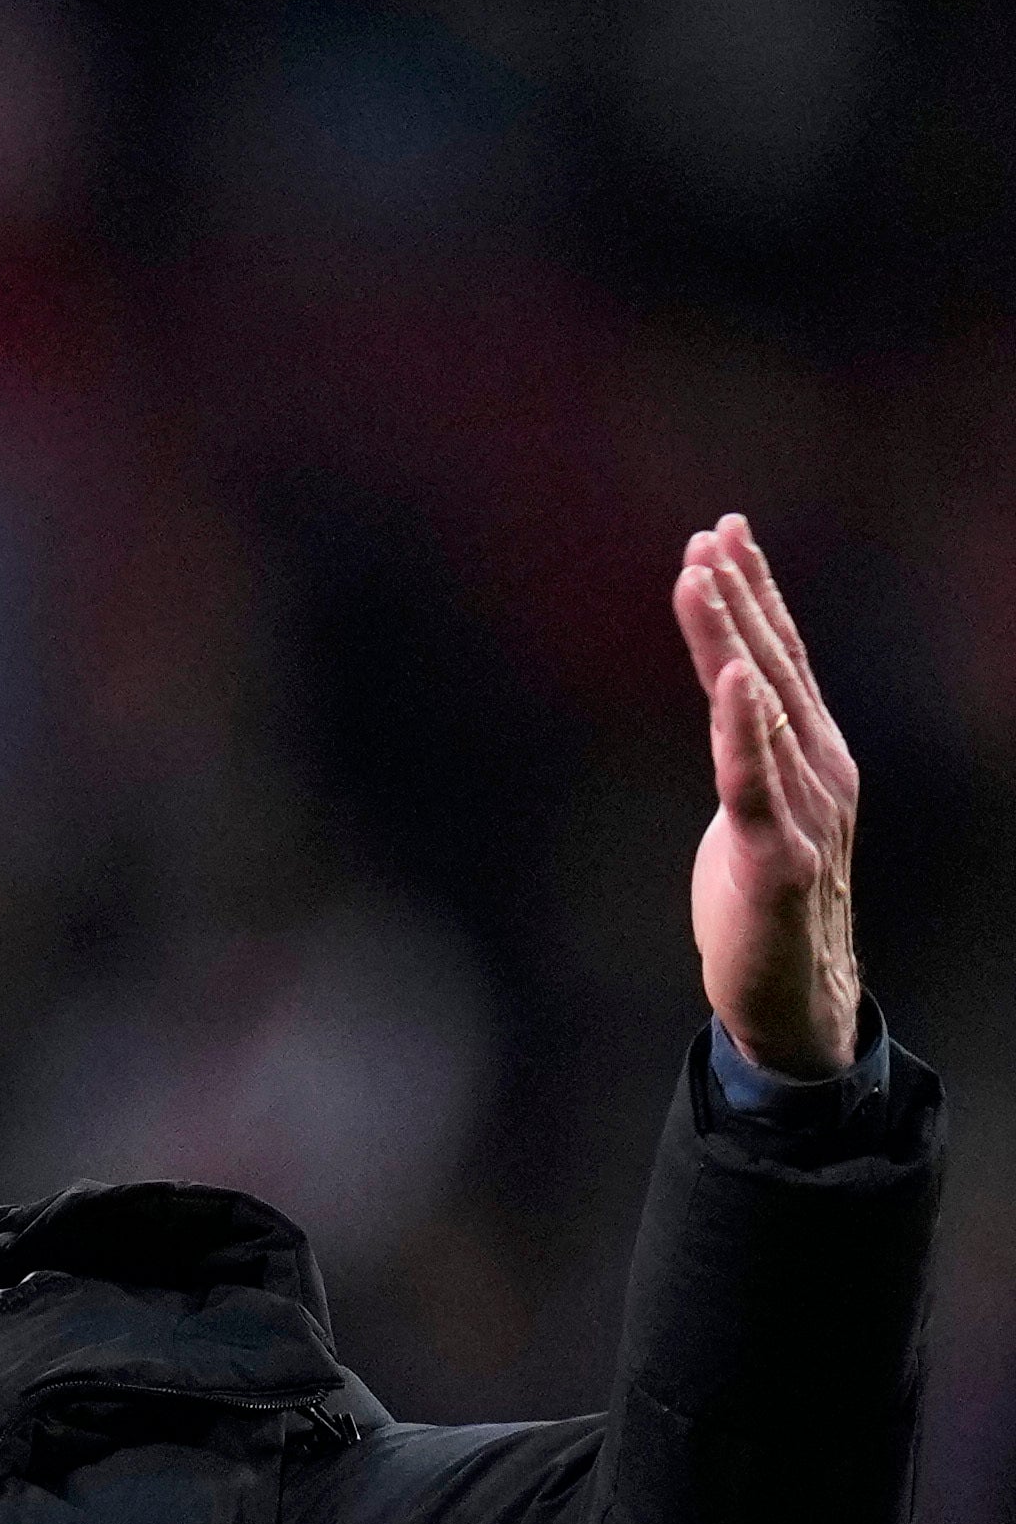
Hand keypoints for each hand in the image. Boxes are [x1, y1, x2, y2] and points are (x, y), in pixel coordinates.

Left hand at [677, 514, 865, 1080]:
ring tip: (704, 573)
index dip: (756, 592)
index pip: (781, 656)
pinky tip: (733, 675)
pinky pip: (752, 779)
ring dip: (731, 636)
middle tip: (713, 530)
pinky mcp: (777, 855)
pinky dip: (741, 724)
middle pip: (773, 664)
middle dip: (741, 594)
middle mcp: (819, 767)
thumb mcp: (755, 804)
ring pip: (762, 706)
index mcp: (812, 753)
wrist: (794, 992)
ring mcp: (804, 809)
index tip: (726, 531)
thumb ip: (747, 750)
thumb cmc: (767, 896)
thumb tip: (727, 693)